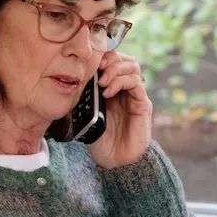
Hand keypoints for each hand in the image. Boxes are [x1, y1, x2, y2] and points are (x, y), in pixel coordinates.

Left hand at [89, 50, 152, 168]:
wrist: (113, 160)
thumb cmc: (99, 138)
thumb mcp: (86, 112)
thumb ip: (85, 94)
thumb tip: (74, 75)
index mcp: (113, 87)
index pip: (114, 60)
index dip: (104, 56)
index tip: (90, 61)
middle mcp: (126, 89)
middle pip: (126, 59)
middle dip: (111, 60)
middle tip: (98, 70)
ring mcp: (135, 96)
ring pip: (133, 67)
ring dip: (115, 70)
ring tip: (102, 82)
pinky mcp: (143, 105)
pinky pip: (137, 84)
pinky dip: (121, 82)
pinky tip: (108, 92)